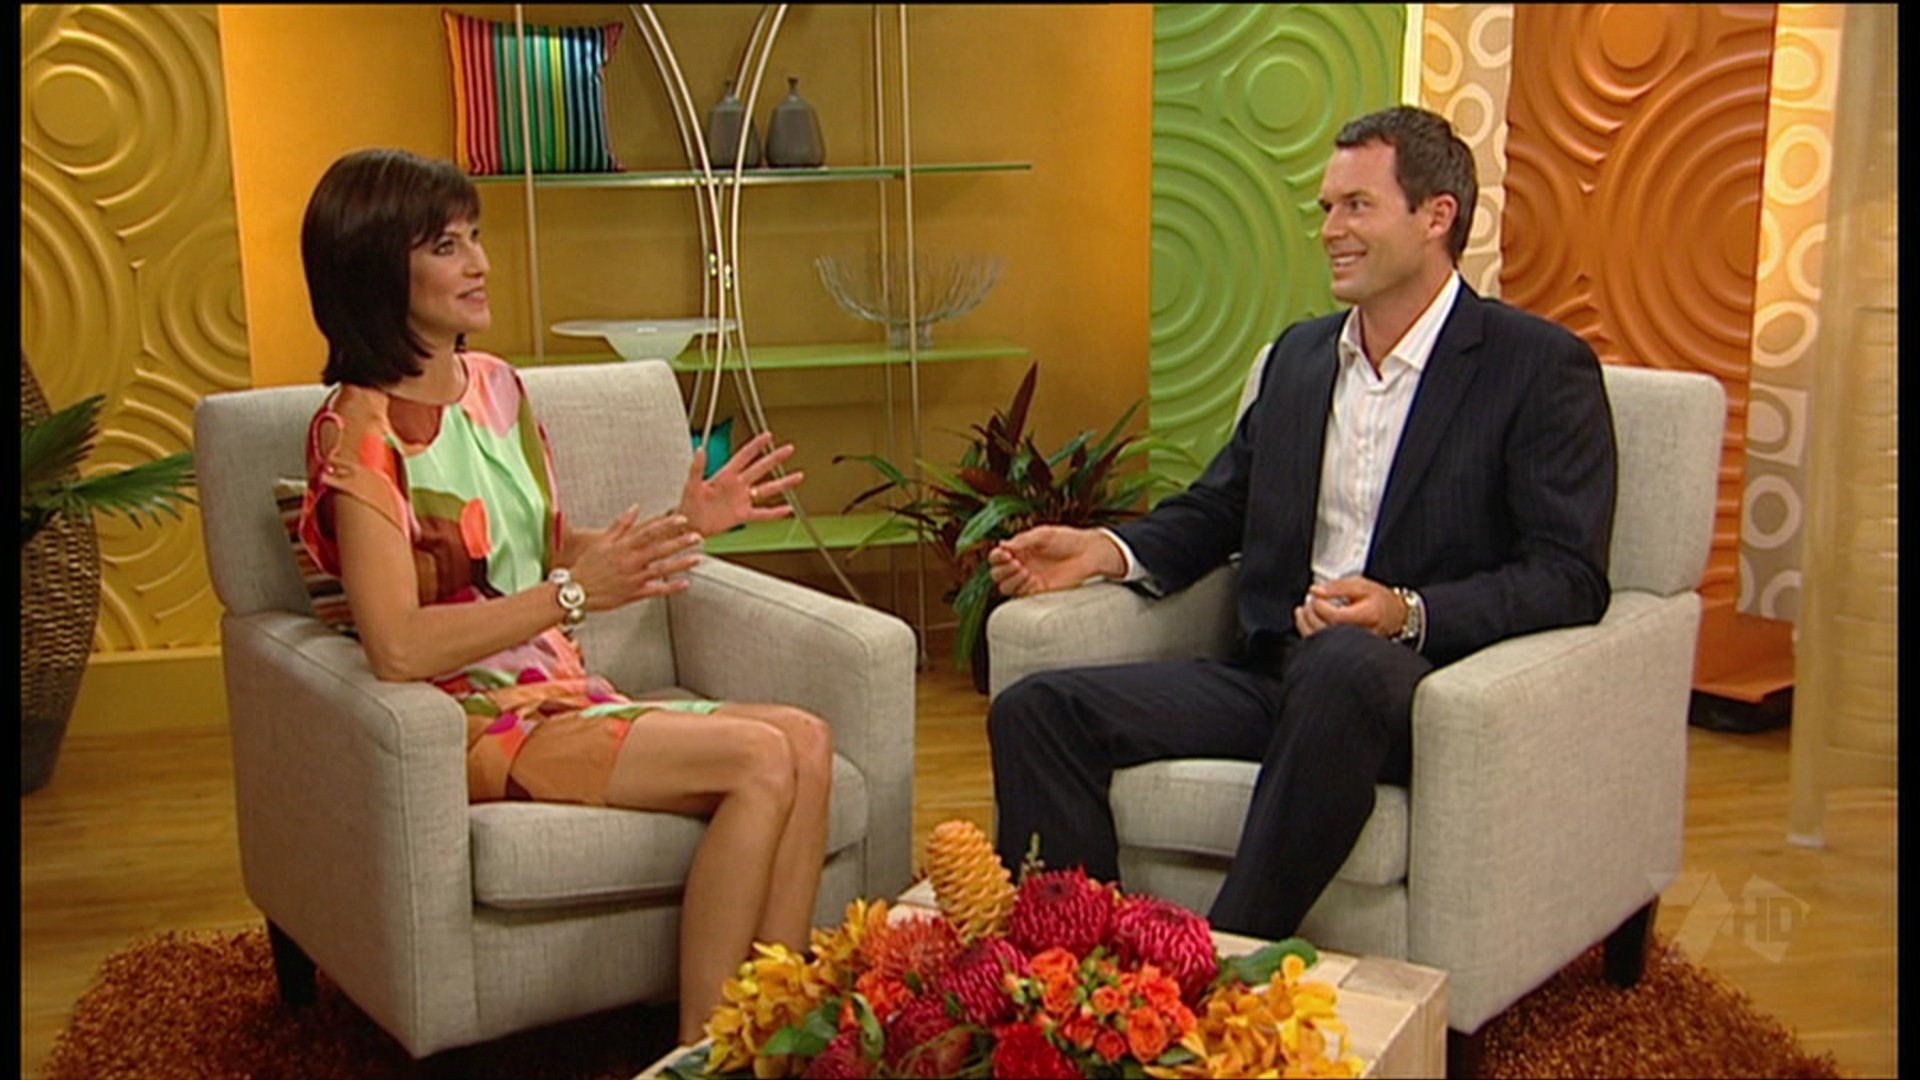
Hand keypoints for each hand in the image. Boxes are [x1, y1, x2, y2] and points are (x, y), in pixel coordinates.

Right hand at [565, 507, 704, 609]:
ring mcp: (633, 579)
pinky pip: (656, 590)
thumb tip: (635, 508)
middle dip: (680, 543)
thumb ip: (621, 524)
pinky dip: (671, 587)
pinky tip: (685, 583)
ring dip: (681, 564)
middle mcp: (630, 562)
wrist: (575, 591)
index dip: (667, 525)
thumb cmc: (587, 566)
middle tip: (697, 537)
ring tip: (698, 558)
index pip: (649, 532)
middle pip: (659, 550)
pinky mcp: (634, 594)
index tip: (682, 520)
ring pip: (662, 570)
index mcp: (623, 547)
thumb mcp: (602, 541)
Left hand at [679, 431, 802, 536]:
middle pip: (760, 468)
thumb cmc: (687, 505)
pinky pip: (762, 514)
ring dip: (782, 483)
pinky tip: (787, 510)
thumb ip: (697, 468)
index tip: (768, 435)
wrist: (689, 525)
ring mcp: (741, 500)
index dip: (756, 446)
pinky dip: (775, 513)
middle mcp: (736, 486)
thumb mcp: (690, 485)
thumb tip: (699, 449)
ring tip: (797, 476)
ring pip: (766, 489)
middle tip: (788, 449)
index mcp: (725, 476)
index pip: (744, 456)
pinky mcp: (742, 515)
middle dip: (775, 458)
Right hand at [988, 526, 1125, 597]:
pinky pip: (1019, 594)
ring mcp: (1028, 580)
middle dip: (1001, 568)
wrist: (1088, 553)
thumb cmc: (1067, 540)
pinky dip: (1019, 585)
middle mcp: (1021, 566)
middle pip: (997, 573)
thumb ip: (1022, 541)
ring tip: (1022, 568)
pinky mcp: (1038, 591)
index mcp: (1019, 550)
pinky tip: (1028, 576)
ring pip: (1004, 586)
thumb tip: (1001, 546)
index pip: (997, 557)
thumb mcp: (1042, 535)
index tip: (1004, 553)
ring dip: (1008, 578)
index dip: (996, 556)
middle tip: (1013, 560)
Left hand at [1293, 575, 1406, 638]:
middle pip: (1326, 630)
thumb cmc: (1378, 600)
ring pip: (1321, 641)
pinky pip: (1321, 645)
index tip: (1316, 596)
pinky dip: (1308, 631)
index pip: (1336, 616)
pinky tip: (1305, 620)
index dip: (1320, 606)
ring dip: (1305, 623)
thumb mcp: (1361, 585)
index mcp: (1368, 615)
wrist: (1393, 616)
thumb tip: (1315, 590)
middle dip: (1311, 614)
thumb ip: (1337, 586)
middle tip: (1309, 601)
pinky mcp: (1345, 649)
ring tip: (1304, 609)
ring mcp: (1353, 645)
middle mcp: (1361, 634)